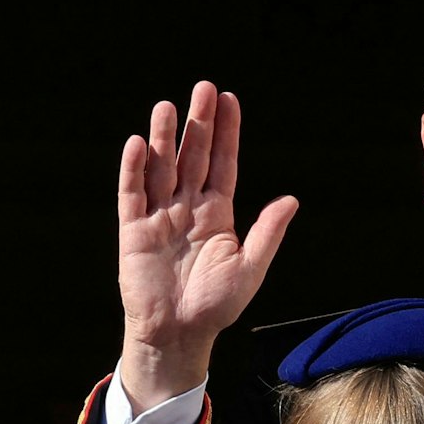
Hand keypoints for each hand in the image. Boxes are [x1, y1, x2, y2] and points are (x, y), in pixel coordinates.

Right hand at [115, 80, 297, 411]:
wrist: (178, 334)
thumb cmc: (215, 306)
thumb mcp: (249, 269)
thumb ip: (267, 233)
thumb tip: (291, 200)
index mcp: (217, 214)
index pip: (222, 163)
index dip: (226, 133)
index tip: (229, 100)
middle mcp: (187, 209)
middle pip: (192, 157)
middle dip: (197, 124)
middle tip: (203, 89)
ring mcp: (159, 218)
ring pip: (161, 168)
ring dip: (163, 138)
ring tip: (166, 107)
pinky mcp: (134, 232)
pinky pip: (132, 194)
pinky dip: (133, 170)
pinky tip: (137, 144)